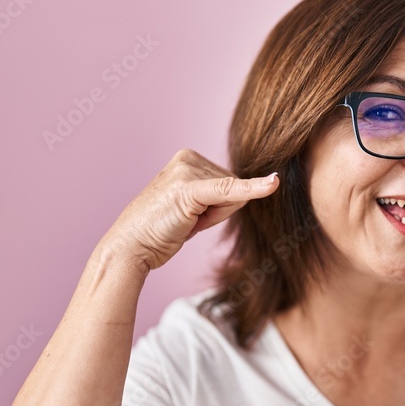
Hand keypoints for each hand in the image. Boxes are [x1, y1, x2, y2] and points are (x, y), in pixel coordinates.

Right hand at [99, 149, 278, 271]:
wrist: (131, 247)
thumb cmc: (161, 231)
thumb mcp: (194, 208)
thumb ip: (220, 197)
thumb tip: (257, 188)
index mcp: (187, 158)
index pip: (226, 181)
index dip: (217, 208)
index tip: (189, 217)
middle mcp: (187, 158)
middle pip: (233, 185)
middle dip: (217, 211)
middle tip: (185, 221)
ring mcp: (187, 170)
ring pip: (233, 194)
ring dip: (214, 216)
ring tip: (182, 221)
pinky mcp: (191, 188)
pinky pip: (231, 189)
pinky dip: (254, 188)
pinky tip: (273, 183)